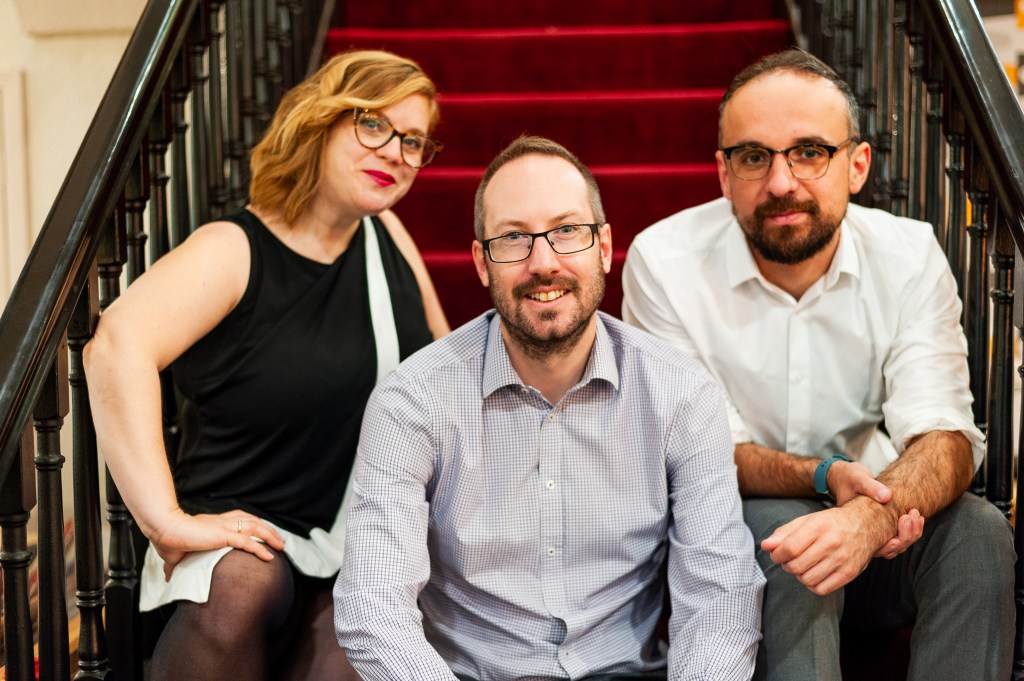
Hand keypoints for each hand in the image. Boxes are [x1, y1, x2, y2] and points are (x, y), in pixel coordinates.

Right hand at [149, 509, 285, 579]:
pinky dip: (260, 549)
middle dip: (269, 529)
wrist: (163, 531)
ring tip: (281, 546)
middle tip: (280, 540)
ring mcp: (224, 527)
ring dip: (270, 536)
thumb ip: (175, 565)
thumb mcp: (175, 555)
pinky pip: (247, 542)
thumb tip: (168, 577)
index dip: (254, 525)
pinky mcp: (223, 535)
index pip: (240, 519)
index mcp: (214, 523)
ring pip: (255, 528)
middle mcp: (223, 522)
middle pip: (253, 521)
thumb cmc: (167, 541)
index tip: (263, 533)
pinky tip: (269, 556)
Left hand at [761, 503, 885, 595]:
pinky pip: (821, 589)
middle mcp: (832, 543)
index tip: (777, 554)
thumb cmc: (831, 523)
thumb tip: (765, 546)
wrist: (866, 524)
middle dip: (787, 565)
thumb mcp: (807, 520)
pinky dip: (812, 584)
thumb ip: (784, 533)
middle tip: (790, 560)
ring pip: (807, 580)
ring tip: (803, 565)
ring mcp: (843, 559)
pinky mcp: (850, 573)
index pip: (789, 548)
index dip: (777, 555)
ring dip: (799, 575)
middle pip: (796, 566)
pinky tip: (814, 573)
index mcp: (819, 526)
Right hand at [826, 461, 923, 558]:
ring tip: (915, 514)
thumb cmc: (850, 480)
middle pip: (891, 550)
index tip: (898, 538)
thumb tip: (887, 496)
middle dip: (906, 537)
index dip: (889, 547)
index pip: (875, 549)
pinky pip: (900, 533)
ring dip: (912, 533)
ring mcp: (877, 531)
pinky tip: (916, 515)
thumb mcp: (858, 480)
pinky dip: (912, 528)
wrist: (849, 477)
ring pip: (898, 543)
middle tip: (910, 517)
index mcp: (855, 530)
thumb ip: (871, 487)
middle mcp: (867, 535)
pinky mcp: (886, 524)